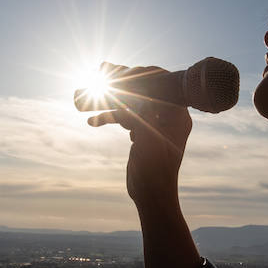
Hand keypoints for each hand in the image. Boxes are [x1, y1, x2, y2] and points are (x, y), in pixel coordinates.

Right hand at [83, 63, 193, 206]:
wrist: (152, 197)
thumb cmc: (155, 170)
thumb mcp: (147, 139)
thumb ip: (138, 113)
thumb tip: (127, 92)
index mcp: (177, 115)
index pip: (163, 84)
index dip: (145, 74)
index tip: (126, 70)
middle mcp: (168, 117)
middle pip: (145, 90)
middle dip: (123, 82)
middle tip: (102, 70)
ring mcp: (155, 125)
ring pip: (132, 103)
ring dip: (112, 99)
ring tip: (91, 94)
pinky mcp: (143, 135)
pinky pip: (126, 119)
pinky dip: (111, 117)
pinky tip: (92, 121)